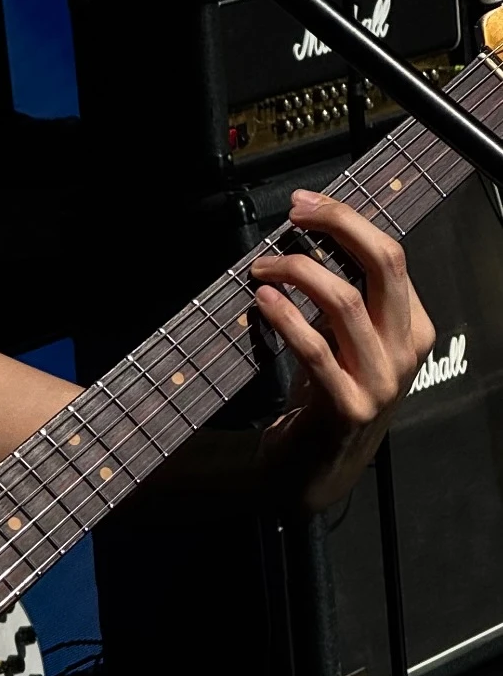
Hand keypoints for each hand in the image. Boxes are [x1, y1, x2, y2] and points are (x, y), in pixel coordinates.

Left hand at [250, 189, 434, 511]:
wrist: (313, 471)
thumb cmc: (325, 399)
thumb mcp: (347, 342)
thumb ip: (344, 297)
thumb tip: (311, 238)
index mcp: (413, 327)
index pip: (390, 256)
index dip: (347, 221)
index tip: (307, 204)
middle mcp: (405, 351)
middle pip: (382, 265)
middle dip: (336, 226)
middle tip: (294, 214)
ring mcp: (380, 381)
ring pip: (345, 302)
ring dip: (296, 274)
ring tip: (262, 269)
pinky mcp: (347, 408)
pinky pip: (315, 349)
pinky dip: (285, 318)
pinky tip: (262, 301)